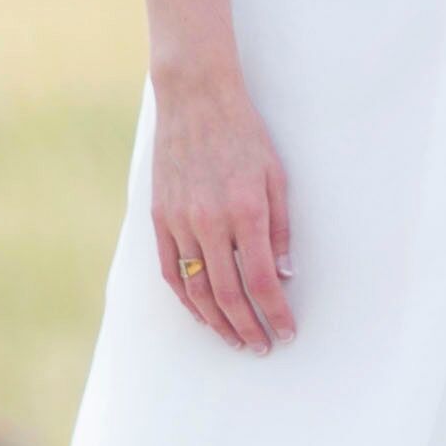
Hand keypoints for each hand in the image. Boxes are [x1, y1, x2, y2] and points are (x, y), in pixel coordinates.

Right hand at [150, 69, 295, 348]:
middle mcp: (210, 222)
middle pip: (228, 294)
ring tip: (233, 338)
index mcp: (245, 212)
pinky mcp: (159, 217)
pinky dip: (185, 298)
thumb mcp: (275, 176)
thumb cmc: (244, 134)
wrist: (195, 99)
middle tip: (261, 346)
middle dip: (248, 327)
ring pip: (196, 289)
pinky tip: (201, 313)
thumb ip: (281, 229)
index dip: (276, 313)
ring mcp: (180, 221)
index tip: (286, 332)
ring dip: (216, 321)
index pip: (262, 281)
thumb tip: (284, 275)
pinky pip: (171, 270)